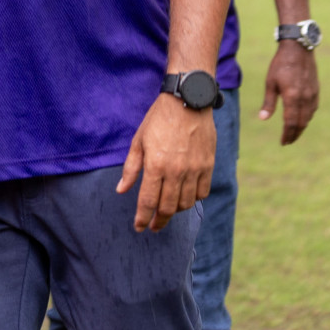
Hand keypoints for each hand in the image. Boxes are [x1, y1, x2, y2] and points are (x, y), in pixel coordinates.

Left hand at [117, 93, 215, 231]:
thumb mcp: (138, 141)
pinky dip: (193, 200)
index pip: (148, 201)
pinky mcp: (208, 166)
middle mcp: (176, 171)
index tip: (139, 227)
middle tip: (154, 226)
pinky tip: (185, 198)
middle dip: (159, 221)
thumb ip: (131, 168)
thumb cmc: (158, 120)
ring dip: (175, 211)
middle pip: (168, 207)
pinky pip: (202, 192)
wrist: (187, 102)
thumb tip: (121, 190)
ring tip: (167, 211)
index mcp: (156, 165)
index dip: (142, 218)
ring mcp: (194, 170)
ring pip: (186, 203)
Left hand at [259, 40, 319, 144]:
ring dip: (302, 126)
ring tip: (294, 132)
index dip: (287, 134)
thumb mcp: (270, 82)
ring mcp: (312, 94)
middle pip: (301, 122)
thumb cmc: (280, 65)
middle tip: (288, 141)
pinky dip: (307, 117)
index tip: (283, 142)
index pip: (291, 122)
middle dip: (295, 134)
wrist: (298, 49)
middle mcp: (305, 98)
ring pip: (309, 116)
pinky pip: (313, 108)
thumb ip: (268, 102)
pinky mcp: (316, 90)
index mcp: (292, 97)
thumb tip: (263, 118)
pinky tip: (302, 118)